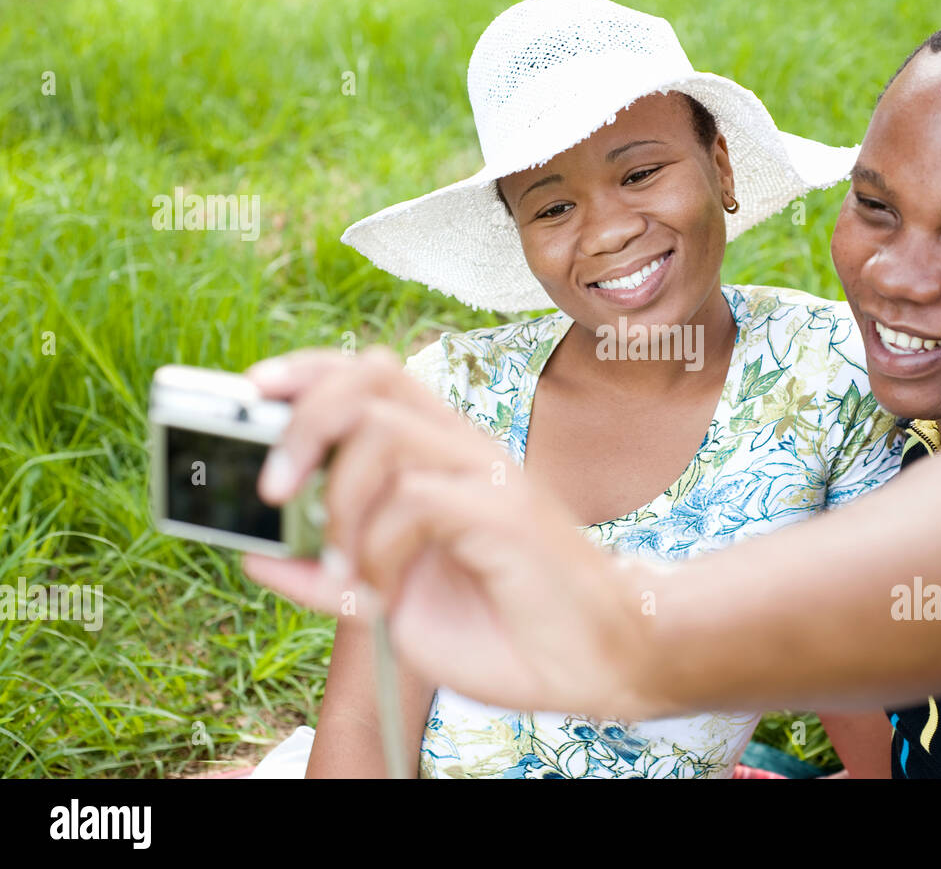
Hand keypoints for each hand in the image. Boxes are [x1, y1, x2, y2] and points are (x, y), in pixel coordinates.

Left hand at [238, 346, 653, 717]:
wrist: (594, 661)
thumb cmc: (503, 626)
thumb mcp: (394, 600)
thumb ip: (330, 573)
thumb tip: (255, 551)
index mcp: (441, 457)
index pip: (372, 375)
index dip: (309, 371)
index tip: (254, 388)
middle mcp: (464, 451)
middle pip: (372, 378)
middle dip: (303, 420)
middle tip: (274, 486)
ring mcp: (487, 476)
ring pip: (383, 433)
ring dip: (339, 504)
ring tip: (345, 567)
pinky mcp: (502, 512)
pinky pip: (414, 499)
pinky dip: (377, 549)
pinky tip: (384, 589)